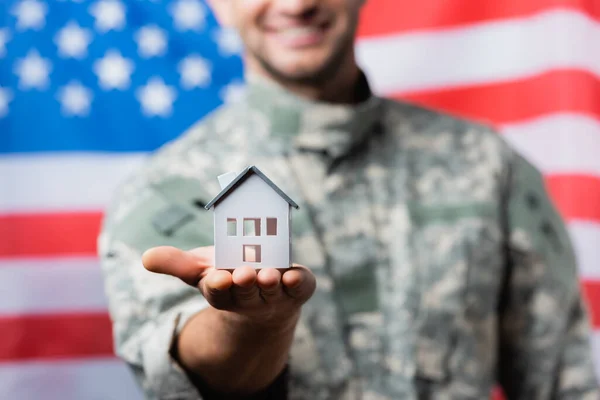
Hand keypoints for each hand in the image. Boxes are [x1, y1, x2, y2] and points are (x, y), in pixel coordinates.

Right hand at [141, 245, 315, 326]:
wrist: (265, 300)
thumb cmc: (228, 278)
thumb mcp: (200, 269)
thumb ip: (176, 263)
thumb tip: (146, 258)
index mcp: (223, 291)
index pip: (218, 292)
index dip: (218, 286)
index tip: (217, 278)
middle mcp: (249, 297)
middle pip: (245, 293)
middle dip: (244, 284)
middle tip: (243, 273)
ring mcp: (275, 295)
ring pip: (271, 290)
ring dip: (270, 283)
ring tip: (268, 274)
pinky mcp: (298, 289)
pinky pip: (300, 288)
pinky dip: (298, 282)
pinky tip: (293, 276)